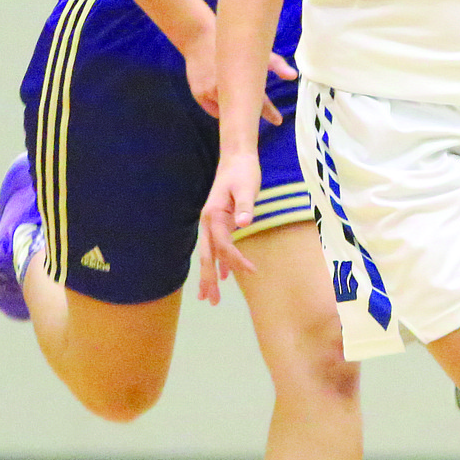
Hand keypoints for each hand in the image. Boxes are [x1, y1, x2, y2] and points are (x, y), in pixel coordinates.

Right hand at [182, 23, 296, 124]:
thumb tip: (293, 76)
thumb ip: (276, 64)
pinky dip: (221, 108)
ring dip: (234, 111)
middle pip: (242, 110)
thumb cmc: (231, 44)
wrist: (198, 36)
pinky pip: (215, 111)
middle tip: (259, 116)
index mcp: (241, 77)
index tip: (278, 120)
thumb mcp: (255, 52)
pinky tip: (224, 101)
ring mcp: (210, 92)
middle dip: (252, 115)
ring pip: (227, 112)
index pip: (258, 101)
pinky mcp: (199, 95)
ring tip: (238, 105)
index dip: (269, 113)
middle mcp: (225, 87)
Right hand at [198, 153, 261, 302]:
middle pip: (208, 255)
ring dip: (211, 276)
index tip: (252, 271)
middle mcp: (208, 221)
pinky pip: (217, 247)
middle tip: (211, 301)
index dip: (235, 260)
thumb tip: (243, 223)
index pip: (223, 244)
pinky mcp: (219, 222)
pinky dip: (220, 263)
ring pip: (210, 254)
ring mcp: (212, 222)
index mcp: (213, 214)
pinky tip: (224, 276)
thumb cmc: (243, 170)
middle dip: (208, 279)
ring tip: (210, 297)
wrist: (237, 157)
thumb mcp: (247, 186)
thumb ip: (245, 206)